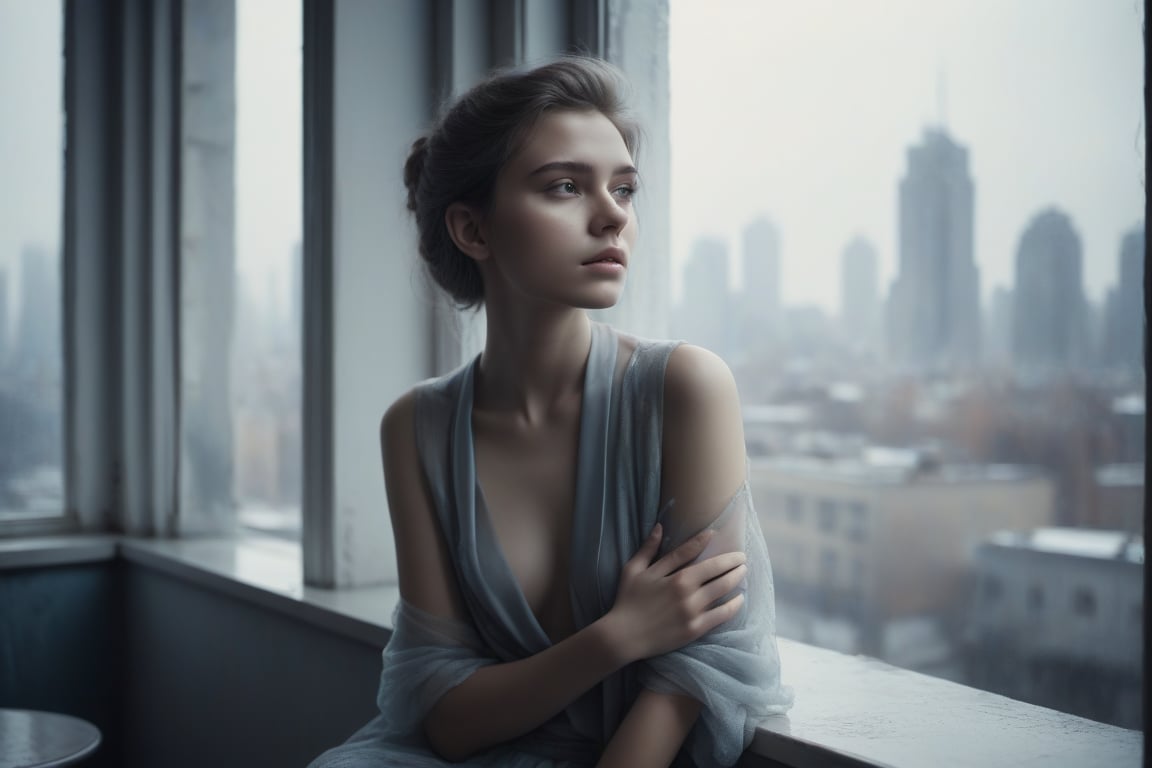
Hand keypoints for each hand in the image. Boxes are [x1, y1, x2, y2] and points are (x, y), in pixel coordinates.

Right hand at [603, 523, 746, 663]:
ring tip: (743, 572)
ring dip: (736, 579)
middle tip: (742, 557)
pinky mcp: (696, 629)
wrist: (624, 637)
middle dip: (733, 562)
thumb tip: (659, 527)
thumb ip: (648, 549)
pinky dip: (734, 605)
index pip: (693, 551)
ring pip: (722, 590)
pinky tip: (740, 599)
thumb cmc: (627, 601)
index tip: (715, 533)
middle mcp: (686, 590)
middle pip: (717, 571)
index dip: (705, 540)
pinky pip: (721, 615)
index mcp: (672, 575)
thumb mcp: (633, 570)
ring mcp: (692, 610)